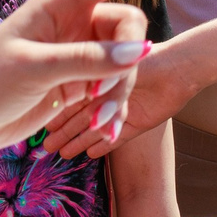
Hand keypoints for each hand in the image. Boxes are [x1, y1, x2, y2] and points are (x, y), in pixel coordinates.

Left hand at [0, 0, 195, 153]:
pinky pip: (110, 86)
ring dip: (118, 93)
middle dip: (128, 64)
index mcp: (60, 4)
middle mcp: (72, 23)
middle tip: (105, 99)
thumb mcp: (35, 69)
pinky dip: (112, 107)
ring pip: (123, 62)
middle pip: (128, 29)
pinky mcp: (74, 80)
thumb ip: (88, 60)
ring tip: (98, 123)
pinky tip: (104, 131)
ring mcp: (75, 52)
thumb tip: (140, 53)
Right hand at [46, 34, 200, 157]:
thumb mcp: (110, 74)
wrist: (179, 70)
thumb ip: (87, 88)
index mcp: (99, 79)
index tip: (38, 123)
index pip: (71, 99)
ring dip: (80, 141)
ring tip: (62, 154)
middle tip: (44, 146)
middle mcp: (110, 95)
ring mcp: (125, 110)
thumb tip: (60, 97)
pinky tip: (89, 154)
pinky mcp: (140, 123)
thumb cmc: (143, 62)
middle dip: (63, 130)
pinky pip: (119, 138)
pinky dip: (105, 146)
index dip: (55, 111)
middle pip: (81, 116)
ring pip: (97, 130)